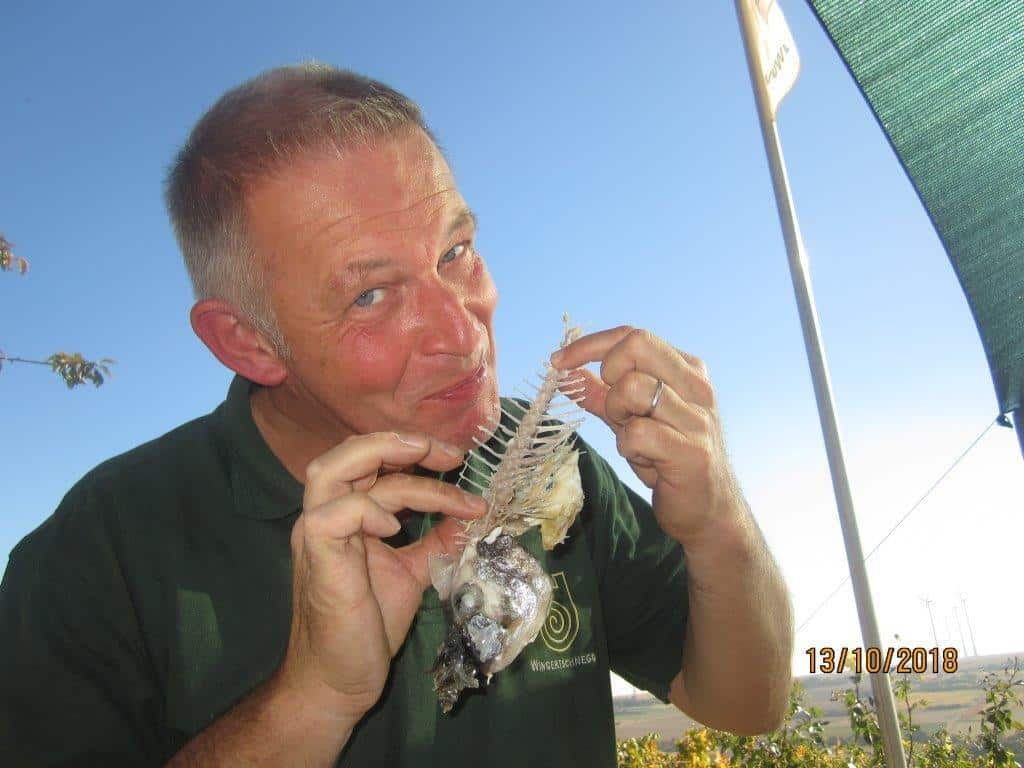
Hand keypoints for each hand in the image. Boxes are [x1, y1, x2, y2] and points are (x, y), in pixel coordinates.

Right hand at [275, 431, 485, 720]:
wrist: (339, 679)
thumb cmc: (368, 625)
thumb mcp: (413, 571)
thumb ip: (437, 541)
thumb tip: (473, 516)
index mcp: (346, 514)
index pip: (370, 462)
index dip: (412, 452)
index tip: (458, 462)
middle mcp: (325, 515)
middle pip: (347, 452)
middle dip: (400, 442)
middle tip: (450, 455)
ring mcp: (315, 534)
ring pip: (333, 470)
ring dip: (386, 460)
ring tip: (432, 465)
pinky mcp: (317, 557)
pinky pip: (335, 514)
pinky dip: (368, 509)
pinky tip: (395, 527)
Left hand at [551, 326, 745, 546]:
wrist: (709, 511)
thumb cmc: (669, 461)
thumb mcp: (632, 419)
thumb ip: (603, 394)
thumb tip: (568, 371)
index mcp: (687, 370)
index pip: (632, 336)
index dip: (589, 345)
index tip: (559, 362)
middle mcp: (697, 387)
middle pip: (636, 345)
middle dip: (608, 373)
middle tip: (614, 408)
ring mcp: (697, 418)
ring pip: (632, 388)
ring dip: (618, 416)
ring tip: (633, 439)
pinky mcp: (692, 452)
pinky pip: (637, 433)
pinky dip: (628, 448)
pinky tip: (646, 461)